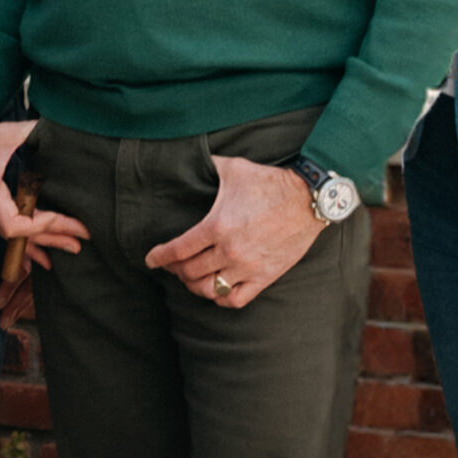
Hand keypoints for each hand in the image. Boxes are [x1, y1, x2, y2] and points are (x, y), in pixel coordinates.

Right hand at [0, 119, 89, 300]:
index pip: (17, 224)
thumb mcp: (5, 134)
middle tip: (80, 242)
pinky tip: (38, 259)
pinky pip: (7, 232)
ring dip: (42, 243)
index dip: (45, 226)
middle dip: (52, 238)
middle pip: (19, 236)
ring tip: (68, 248)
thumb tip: (63, 132)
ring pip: (14, 237)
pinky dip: (25, 245)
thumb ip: (35, 133)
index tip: (71, 223)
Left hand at [143, 155, 322, 309]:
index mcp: (216, 226)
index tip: (150, 260)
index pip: (178, 250)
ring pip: (209, 289)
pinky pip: (236, 299)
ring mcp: (247, 267)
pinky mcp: (265, 277)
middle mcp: (229, 251)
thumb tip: (188, 158)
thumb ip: (207, 166)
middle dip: (174, 271)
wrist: (307, 200)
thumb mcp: (233, 169)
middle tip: (171, 266)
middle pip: (189, 272)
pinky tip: (216, 291)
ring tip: (190, 279)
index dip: (159, 257)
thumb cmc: (269, 182)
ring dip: (194, 286)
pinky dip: (221, 298)